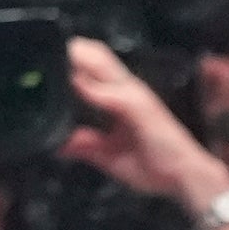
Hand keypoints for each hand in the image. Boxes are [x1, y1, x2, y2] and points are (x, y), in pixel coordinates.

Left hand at [55, 38, 228, 209]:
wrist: (187, 179)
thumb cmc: (153, 165)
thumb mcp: (109, 157)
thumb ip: (84, 146)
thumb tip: (56, 145)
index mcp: (120, 97)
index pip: (95, 65)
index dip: (71, 57)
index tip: (43, 58)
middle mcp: (128, 90)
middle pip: (97, 56)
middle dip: (70, 51)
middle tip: (42, 54)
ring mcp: (135, 96)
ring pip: (103, 65)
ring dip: (78, 60)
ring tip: (52, 58)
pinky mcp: (142, 109)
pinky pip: (114, 94)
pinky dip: (92, 89)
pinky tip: (75, 85)